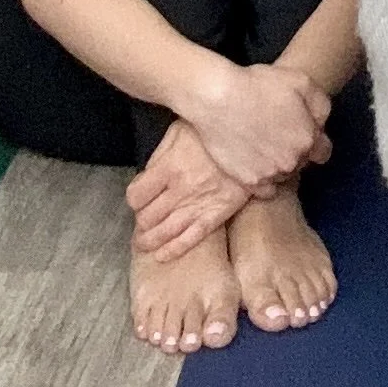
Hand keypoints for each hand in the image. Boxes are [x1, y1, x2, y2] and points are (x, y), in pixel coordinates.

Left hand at [127, 118, 267, 261]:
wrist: (252, 137)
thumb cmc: (211, 132)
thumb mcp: (180, 130)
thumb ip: (160, 154)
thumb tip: (146, 176)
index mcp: (169, 167)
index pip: (136, 196)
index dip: (134, 198)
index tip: (139, 195)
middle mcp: (180, 191)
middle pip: (147, 218)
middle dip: (141, 220)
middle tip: (143, 218)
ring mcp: (198, 206)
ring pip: (165, 232)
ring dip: (150, 240)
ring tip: (144, 243)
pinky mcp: (216, 215)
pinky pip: (191, 239)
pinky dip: (174, 250)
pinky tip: (162, 256)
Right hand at [187, 59, 327, 190]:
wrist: (218, 100)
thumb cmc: (259, 85)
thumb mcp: (301, 81)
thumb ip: (320, 105)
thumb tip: (321, 123)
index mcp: (307, 139)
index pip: (323, 152)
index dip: (314, 140)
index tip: (301, 131)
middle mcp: (292, 162)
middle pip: (301, 163)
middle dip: (294, 150)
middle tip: (277, 133)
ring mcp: (270, 175)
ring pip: (283, 175)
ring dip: (279, 164)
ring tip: (263, 144)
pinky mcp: (248, 183)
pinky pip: (265, 189)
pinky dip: (264, 179)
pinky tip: (255, 162)